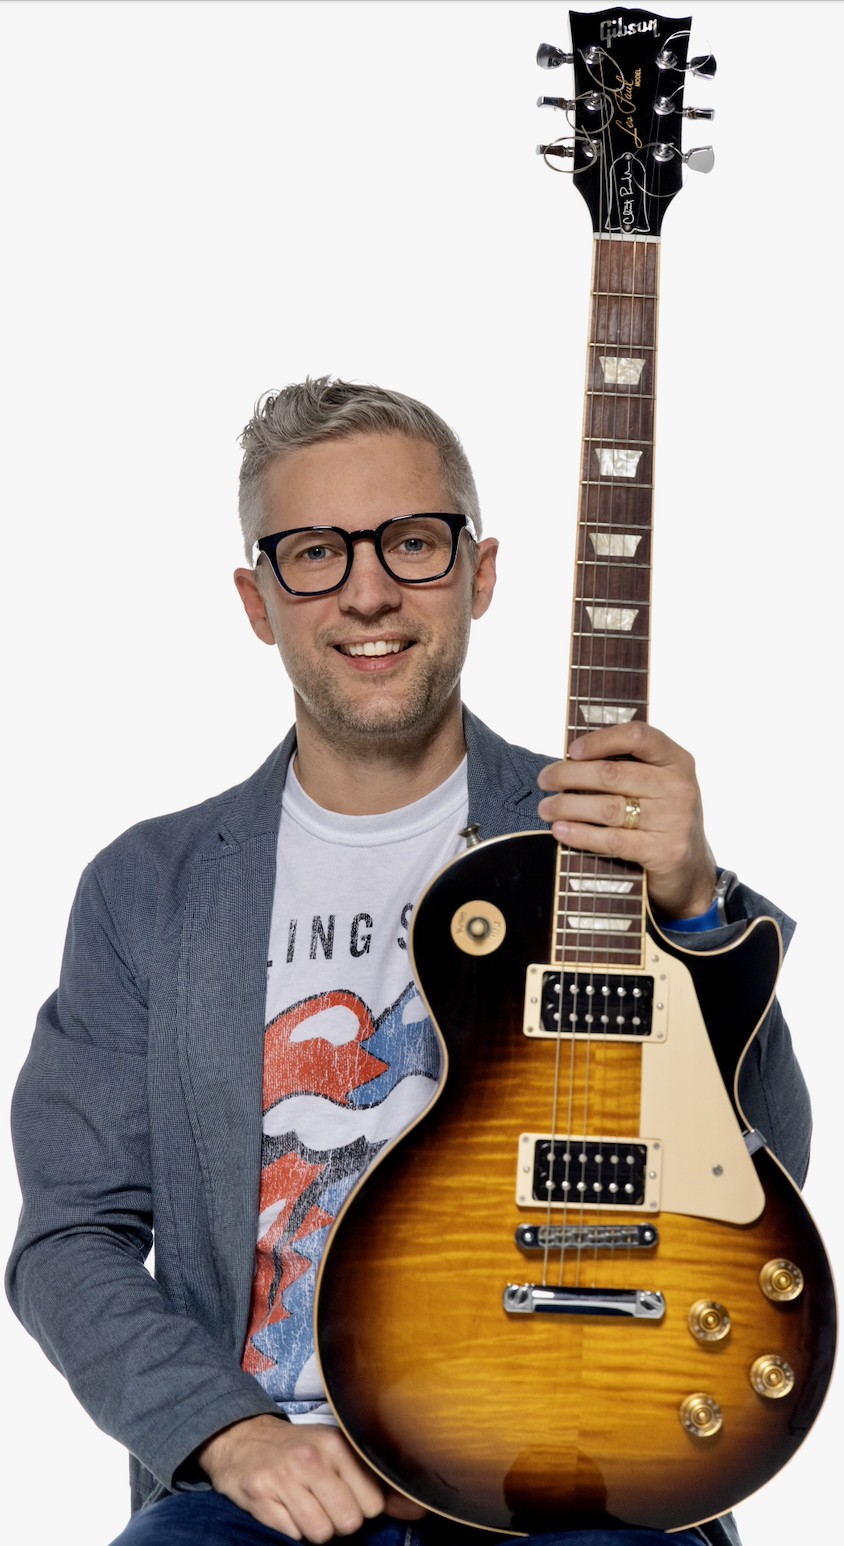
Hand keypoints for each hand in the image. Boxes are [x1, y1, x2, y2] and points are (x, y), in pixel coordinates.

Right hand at [197, 1414, 425, 1542]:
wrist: (242, 1440)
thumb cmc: (299, 1451)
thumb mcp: (339, 1454)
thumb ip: (377, 1483)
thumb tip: (418, 1510)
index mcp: (337, 1444)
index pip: (372, 1504)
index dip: (361, 1508)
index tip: (345, 1494)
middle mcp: (312, 1458)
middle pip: (348, 1522)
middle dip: (338, 1522)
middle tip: (323, 1502)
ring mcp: (284, 1476)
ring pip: (320, 1533)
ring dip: (313, 1528)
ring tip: (304, 1505)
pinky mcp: (260, 1494)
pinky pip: (291, 1535)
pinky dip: (290, 1528)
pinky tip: (283, 1506)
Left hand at [536, 722, 716, 919]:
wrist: (691, 871)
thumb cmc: (662, 819)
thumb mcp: (658, 785)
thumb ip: (628, 766)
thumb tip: (571, 758)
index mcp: (677, 761)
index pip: (638, 736)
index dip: (601, 739)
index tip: (572, 750)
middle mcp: (679, 787)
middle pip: (612, 773)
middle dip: (569, 775)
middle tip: (544, 780)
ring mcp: (674, 820)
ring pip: (607, 808)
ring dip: (567, 806)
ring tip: (546, 808)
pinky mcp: (664, 852)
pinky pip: (612, 840)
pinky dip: (581, 835)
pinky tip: (560, 830)